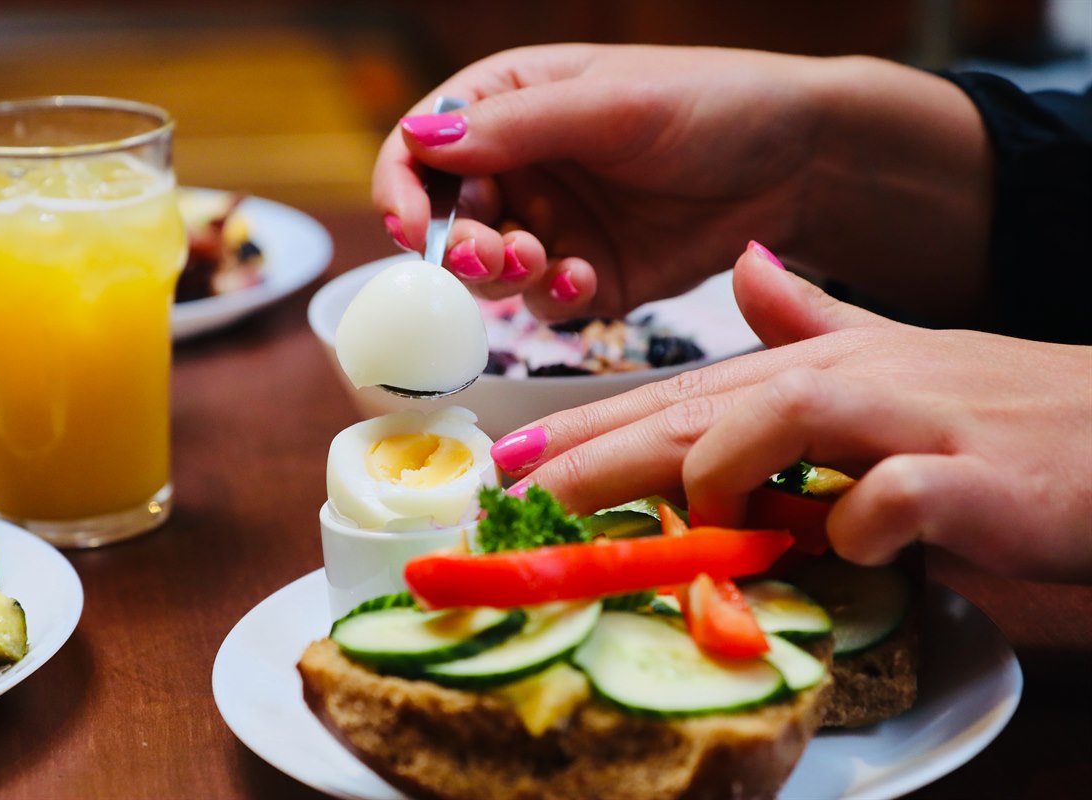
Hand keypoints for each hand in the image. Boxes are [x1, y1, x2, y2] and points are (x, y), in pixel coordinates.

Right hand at [373, 44, 990, 324]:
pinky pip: (544, 302)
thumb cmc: (711, 104)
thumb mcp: (610, 104)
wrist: (799, 166)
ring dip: (502, 274)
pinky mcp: (589, 277)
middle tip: (492, 252)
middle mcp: (523, 167)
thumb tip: (418, 137)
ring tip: (541, 262)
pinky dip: (555, 298)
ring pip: (489, 270)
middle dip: (459, 243)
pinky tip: (587, 279)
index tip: (408, 227)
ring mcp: (554, 226)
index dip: (402, 186)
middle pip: (447, 218)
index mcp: (512, 104)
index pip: (424, 145)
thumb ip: (515, 126)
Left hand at [491, 243, 1091, 581]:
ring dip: (726, 479)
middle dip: (599, 457)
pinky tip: (850, 548)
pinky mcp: (977, 477)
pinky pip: (896, 498)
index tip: (512, 460)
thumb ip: (813, 323)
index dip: (588, 428)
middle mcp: (849, 381)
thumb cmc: (999, 408)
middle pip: (699, 412)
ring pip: (782, 422)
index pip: (679, 397)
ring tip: (705, 531)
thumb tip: (752, 271)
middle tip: (523, 497)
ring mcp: (912, 422)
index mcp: (816, 365)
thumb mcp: (894, 359)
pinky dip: (860, 525)